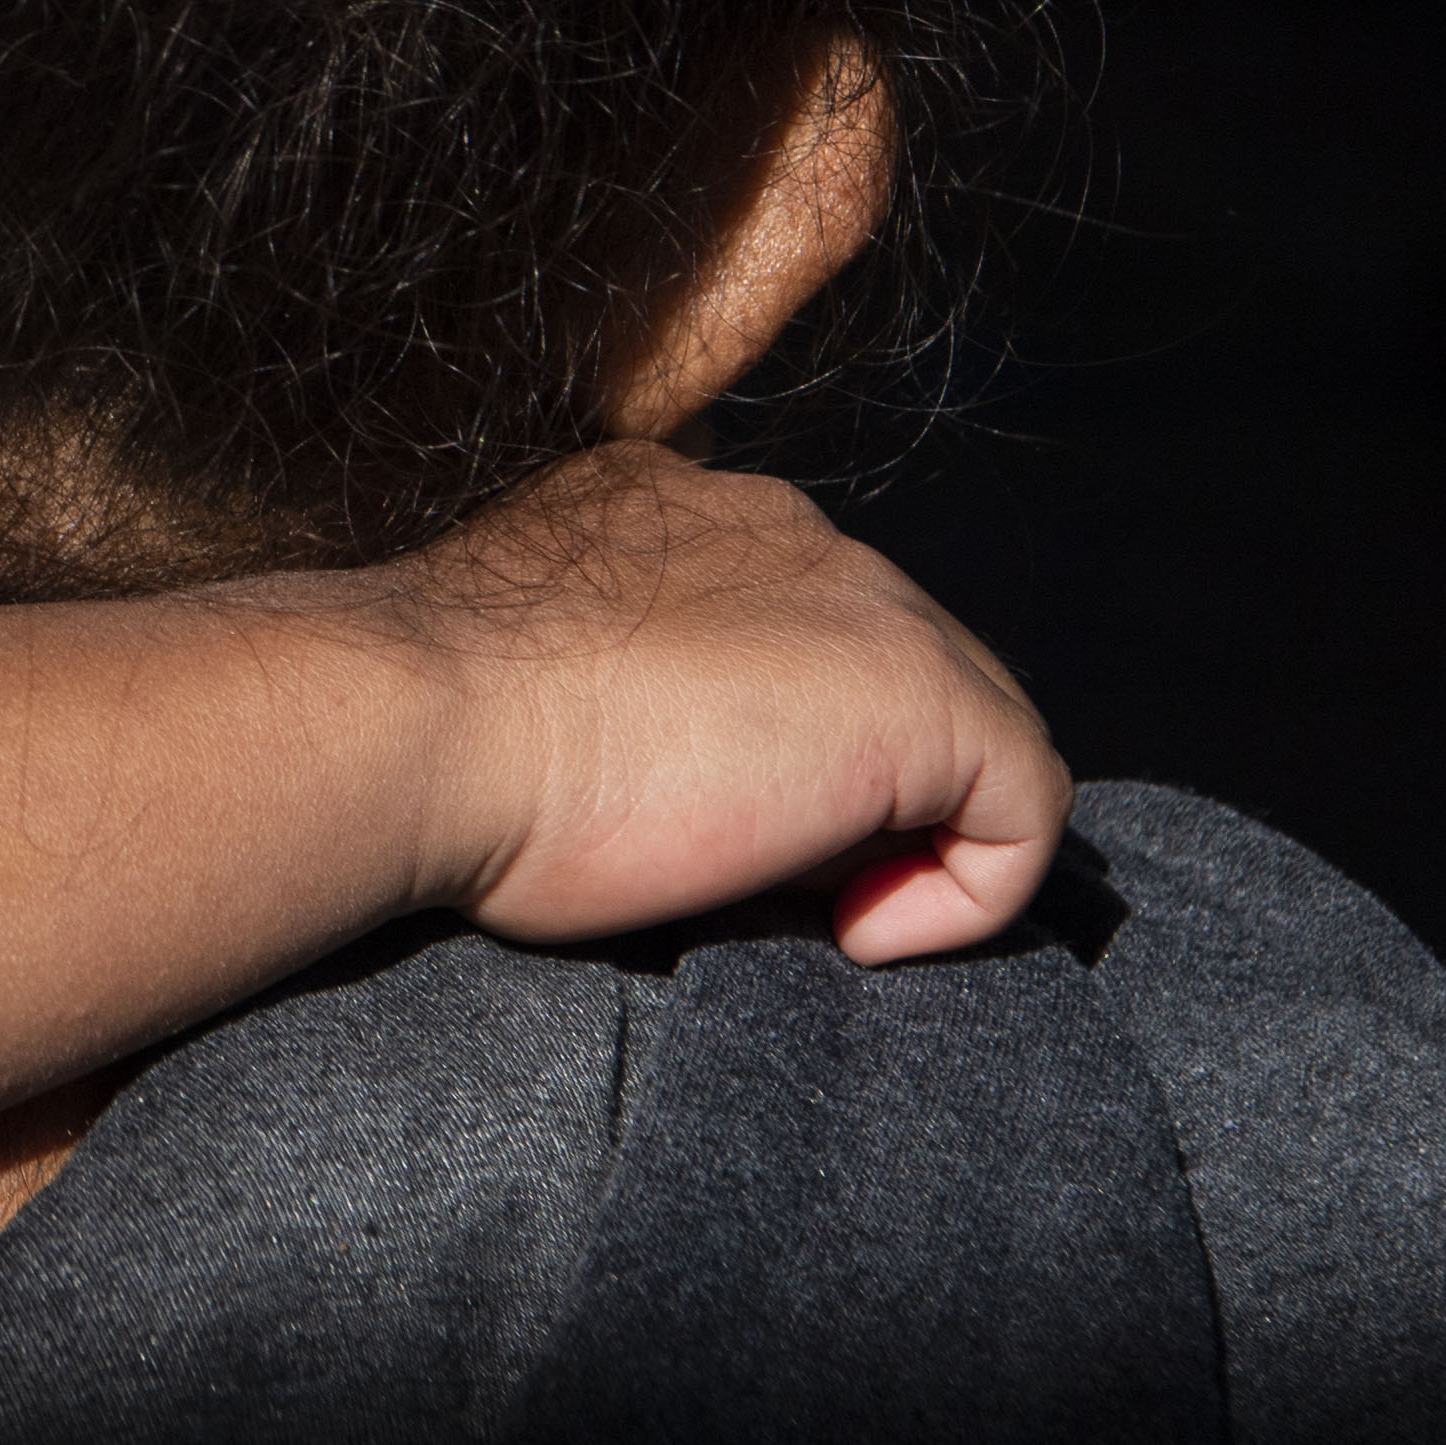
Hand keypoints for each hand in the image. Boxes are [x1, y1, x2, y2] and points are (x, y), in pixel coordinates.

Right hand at [367, 442, 1062, 963]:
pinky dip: (968, 889)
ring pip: (968, 724)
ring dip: (909, 832)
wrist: (424, 726)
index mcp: (680, 512)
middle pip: (897, 665)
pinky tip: (860, 932)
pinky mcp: (919, 689)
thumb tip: (695, 780)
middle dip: (863, 785)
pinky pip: (1022, 802)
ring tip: (811, 912)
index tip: (717, 828)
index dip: (789, 739)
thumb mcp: (539, 691)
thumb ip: (624, 686)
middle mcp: (781, 522)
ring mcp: (860, 595)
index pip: (799, 621)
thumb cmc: (444, 742)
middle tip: (765, 887)